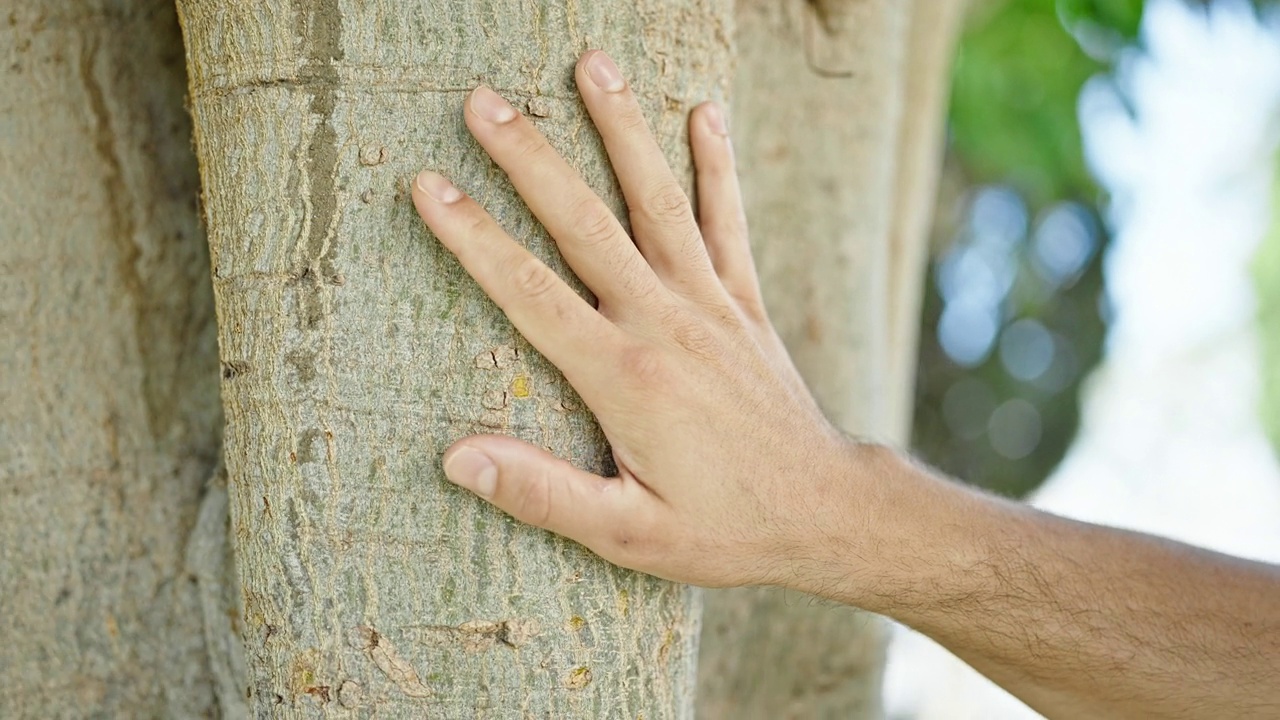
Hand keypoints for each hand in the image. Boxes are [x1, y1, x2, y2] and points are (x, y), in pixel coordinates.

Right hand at [411, 50, 859, 588]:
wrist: (826, 512)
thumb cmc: (724, 529)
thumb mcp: (626, 533)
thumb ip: (541, 493)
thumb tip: (455, 458)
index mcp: (622, 374)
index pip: (529, 291)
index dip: (472, 237)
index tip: (427, 184)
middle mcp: (664, 321)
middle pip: (583, 224)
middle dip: (529, 157)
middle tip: (483, 100)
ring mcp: (710, 304)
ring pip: (657, 201)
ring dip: (622, 130)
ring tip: (591, 64)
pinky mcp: (744, 304)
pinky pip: (727, 222)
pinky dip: (715, 167)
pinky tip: (703, 112)